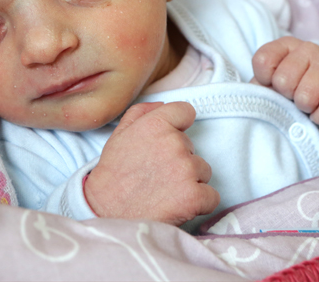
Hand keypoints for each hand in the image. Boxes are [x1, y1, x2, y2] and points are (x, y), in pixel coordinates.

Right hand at [84, 101, 219, 225]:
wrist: (106, 214)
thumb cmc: (112, 176)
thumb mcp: (119, 135)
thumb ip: (141, 113)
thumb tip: (162, 104)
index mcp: (155, 124)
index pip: (186, 111)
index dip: (179, 126)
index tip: (170, 142)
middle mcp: (173, 142)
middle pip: (193, 147)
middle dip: (179, 160)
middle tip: (156, 175)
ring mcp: (186, 169)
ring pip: (203, 171)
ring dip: (190, 181)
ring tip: (164, 192)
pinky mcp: (194, 196)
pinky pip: (211, 196)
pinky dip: (200, 203)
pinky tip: (178, 206)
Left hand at [251, 36, 318, 124]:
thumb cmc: (292, 90)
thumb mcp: (270, 86)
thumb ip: (259, 88)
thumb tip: (260, 99)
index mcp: (284, 45)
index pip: (263, 61)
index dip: (264, 81)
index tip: (271, 84)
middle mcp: (307, 48)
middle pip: (283, 80)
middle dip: (286, 97)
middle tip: (293, 97)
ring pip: (307, 95)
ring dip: (304, 108)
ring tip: (307, 104)